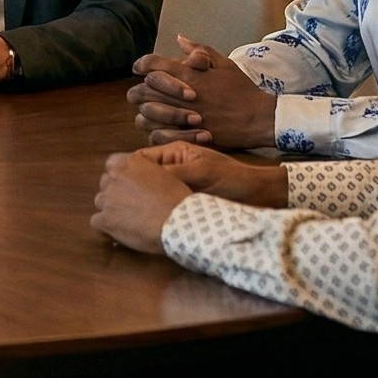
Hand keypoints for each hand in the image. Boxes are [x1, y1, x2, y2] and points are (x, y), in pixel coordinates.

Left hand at [91, 149, 195, 253]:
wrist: (179, 222)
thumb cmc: (178, 199)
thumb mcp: (166, 174)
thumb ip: (147, 172)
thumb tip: (142, 178)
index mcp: (131, 162)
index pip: (113, 163)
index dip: (120, 175)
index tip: (129, 185)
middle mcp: (116, 176)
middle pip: (105, 183)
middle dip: (115, 192)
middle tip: (130, 204)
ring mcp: (108, 198)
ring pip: (100, 201)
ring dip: (110, 209)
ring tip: (127, 219)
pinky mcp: (105, 219)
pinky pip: (96, 221)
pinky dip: (106, 226)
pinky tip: (119, 231)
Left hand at [128, 35, 276, 148]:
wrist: (259, 118)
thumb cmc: (242, 90)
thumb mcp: (224, 64)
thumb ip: (200, 51)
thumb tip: (180, 39)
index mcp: (188, 75)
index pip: (152, 65)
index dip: (142, 64)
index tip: (139, 68)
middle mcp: (181, 96)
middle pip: (141, 91)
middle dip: (140, 90)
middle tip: (145, 92)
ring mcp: (182, 118)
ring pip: (144, 115)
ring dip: (146, 112)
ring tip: (153, 111)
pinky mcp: (187, 137)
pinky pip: (157, 136)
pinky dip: (155, 132)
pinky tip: (162, 128)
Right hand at [130, 142, 287, 207]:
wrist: (257, 197)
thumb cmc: (233, 179)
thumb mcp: (202, 172)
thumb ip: (174, 172)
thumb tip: (144, 180)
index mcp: (173, 154)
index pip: (139, 159)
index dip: (128, 171)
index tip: (121, 185)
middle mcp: (170, 168)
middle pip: (138, 176)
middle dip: (129, 187)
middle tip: (123, 200)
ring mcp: (173, 187)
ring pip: (145, 193)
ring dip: (138, 202)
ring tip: (133, 213)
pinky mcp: (178, 205)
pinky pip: (156, 207)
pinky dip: (149, 215)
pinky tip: (144, 223)